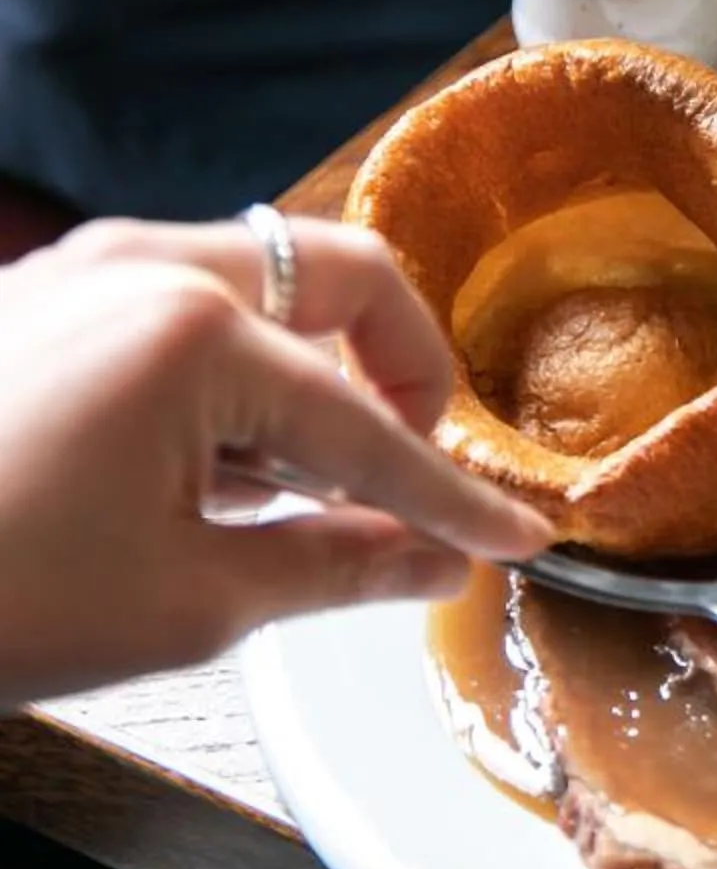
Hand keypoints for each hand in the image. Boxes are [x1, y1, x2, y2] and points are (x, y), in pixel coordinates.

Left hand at [0, 218, 550, 705]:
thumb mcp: (183, 602)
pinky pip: (180, 302)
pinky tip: (218, 465)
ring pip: (259, 284)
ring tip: (310, 483)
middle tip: (419, 463)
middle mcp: (146, 266)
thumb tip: (436, 562)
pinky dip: (232, 369)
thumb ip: (335, 567)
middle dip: (401, 372)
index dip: (451, 496)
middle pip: (338, 280)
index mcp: (195, 331)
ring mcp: (82, 270)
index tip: (517, 534)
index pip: (369, 427)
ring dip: (311, 368)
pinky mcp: (37, 297)